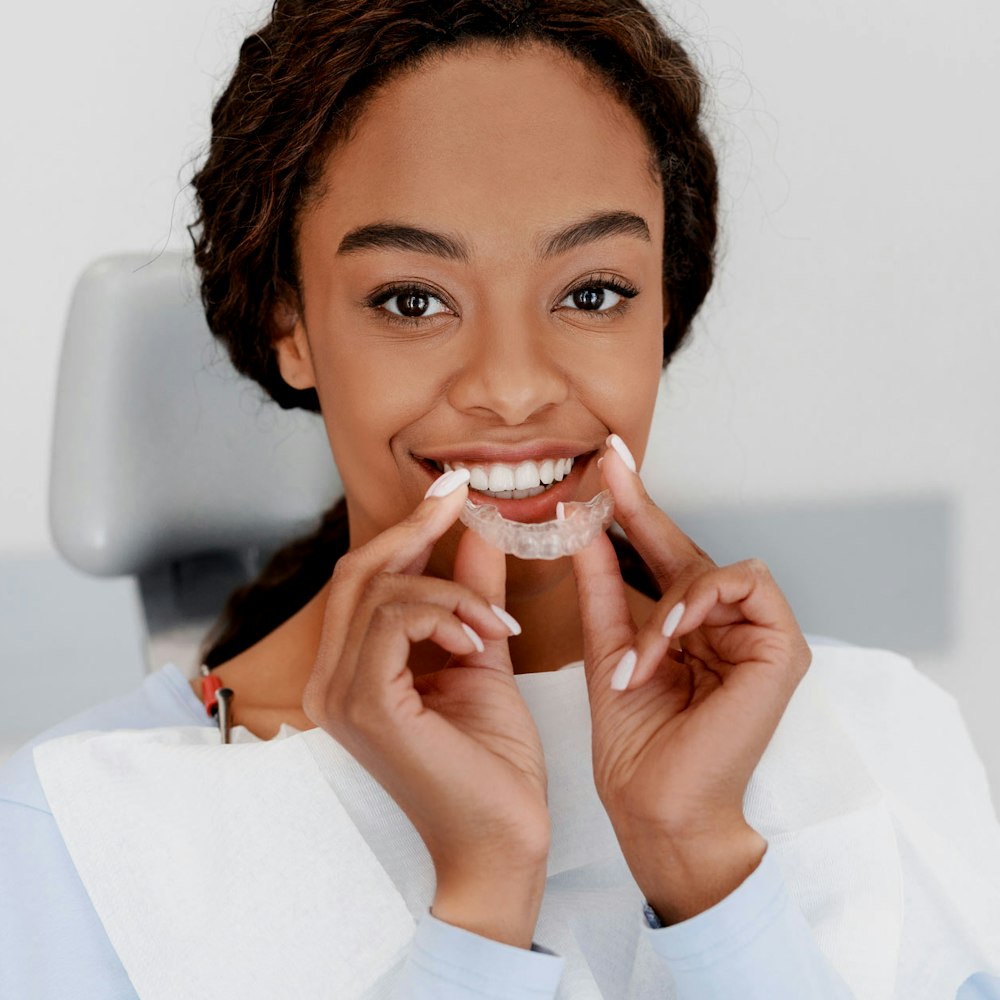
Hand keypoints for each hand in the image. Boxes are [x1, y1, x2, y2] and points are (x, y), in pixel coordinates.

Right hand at [302, 471, 548, 945]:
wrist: (502, 845)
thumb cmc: (491, 767)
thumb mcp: (481, 658)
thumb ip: (471, 596)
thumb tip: (478, 533)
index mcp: (350, 673)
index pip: (363, 581)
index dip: (406, 528)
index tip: (452, 491)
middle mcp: (329, 682)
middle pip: (357, 573)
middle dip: (414, 528)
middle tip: (464, 499)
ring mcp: (339, 695)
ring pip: (380, 590)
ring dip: (450, 589)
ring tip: (495, 623)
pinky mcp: (365, 705)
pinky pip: (396, 620)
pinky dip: (445, 612)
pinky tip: (480, 640)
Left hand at [570, 436, 811, 921]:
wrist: (654, 806)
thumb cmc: (635, 741)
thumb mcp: (608, 645)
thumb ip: (603, 584)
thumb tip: (582, 523)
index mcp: (689, 627)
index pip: (663, 554)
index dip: (636, 506)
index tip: (607, 459)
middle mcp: (727, 627)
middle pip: (690, 551)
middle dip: (643, 511)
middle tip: (608, 468)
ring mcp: (760, 637)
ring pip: (715, 569)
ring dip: (670, 601)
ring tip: (643, 651)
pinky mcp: (784, 649)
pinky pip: (744, 586)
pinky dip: (700, 604)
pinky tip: (672, 634)